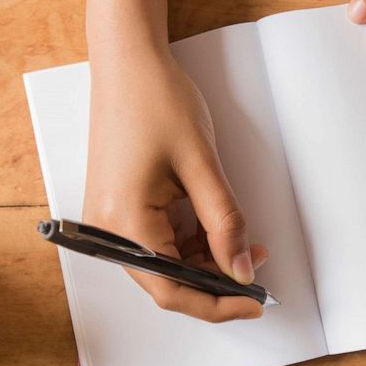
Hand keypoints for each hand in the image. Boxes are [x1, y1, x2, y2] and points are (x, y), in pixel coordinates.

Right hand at [83, 54, 267, 322]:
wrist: (127, 61)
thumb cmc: (156, 100)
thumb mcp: (202, 165)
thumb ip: (225, 224)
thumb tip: (242, 271)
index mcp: (124, 224)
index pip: (173, 290)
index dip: (217, 305)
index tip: (255, 302)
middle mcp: (108, 230)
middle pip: (166, 283)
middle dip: (215, 283)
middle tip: (257, 270)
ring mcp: (108, 221)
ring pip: (164, 264)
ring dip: (205, 262)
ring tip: (246, 244)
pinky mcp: (117, 208)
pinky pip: (156, 242)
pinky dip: (189, 244)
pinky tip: (217, 231)